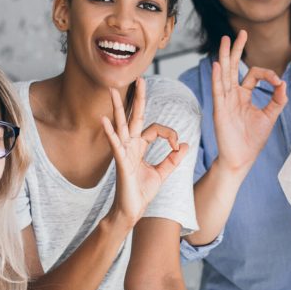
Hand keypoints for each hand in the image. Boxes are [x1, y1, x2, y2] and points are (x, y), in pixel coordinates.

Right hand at [101, 78, 189, 222]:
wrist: (131, 211)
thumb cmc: (142, 192)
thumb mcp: (162, 173)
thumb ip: (173, 159)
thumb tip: (186, 146)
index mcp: (140, 147)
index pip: (155, 129)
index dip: (170, 134)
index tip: (178, 146)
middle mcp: (130, 146)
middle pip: (134, 117)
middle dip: (137, 98)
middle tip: (139, 79)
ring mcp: (123, 152)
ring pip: (121, 125)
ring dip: (117, 107)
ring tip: (112, 91)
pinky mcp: (120, 162)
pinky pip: (115, 144)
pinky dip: (110, 132)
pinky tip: (104, 120)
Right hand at [210, 30, 286, 173]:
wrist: (241, 159)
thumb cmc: (252, 140)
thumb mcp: (270, 116)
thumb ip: (278, 100)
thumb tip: (284, 82)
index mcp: (244, 96)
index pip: (254, 75)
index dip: (268, 74)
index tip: (278, 82)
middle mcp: (233, 95)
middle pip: (234, 67)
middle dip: (237, 49)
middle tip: (240, 32)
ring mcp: (225, 101)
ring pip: (224, 73)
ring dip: (225, 56)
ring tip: (225, 39)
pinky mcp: (220, 110)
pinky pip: (218, 90)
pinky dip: (217, 77)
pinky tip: (217, 64)